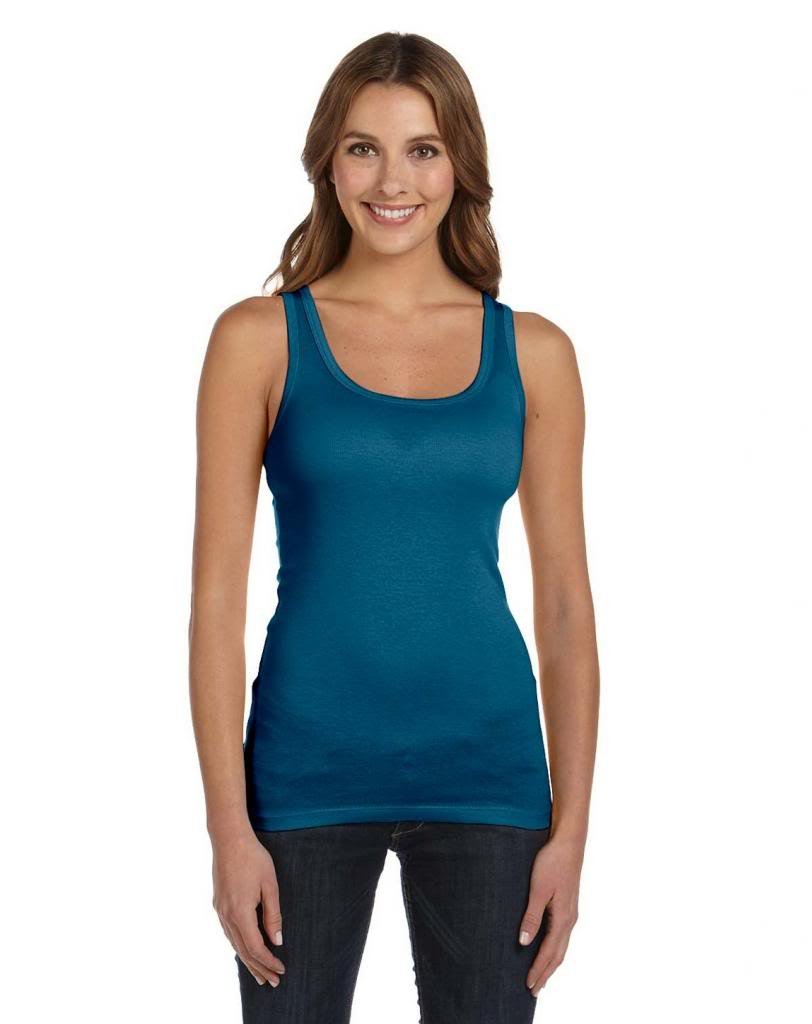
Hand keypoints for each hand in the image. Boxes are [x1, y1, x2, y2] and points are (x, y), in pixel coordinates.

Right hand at [211, 828, 286, 986]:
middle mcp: (226, 915)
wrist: (228, 838)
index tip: (281, 970)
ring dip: (247, 960)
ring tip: (259, 973)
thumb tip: (277, 940)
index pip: (256, 947)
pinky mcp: (218, 903)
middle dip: (258, 968)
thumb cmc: (253, 857)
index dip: (269, 961)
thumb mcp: (269, 884)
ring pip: (234, 943)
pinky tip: (244, 948)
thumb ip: (273, 914)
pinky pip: (228, 932)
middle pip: (243, 950)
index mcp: (240, 912)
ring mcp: (219, 910)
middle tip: (272, 982)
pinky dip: (238, 945)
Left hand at [518, 833, 583, 996]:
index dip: (538, 970)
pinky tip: (549, 948)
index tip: (529, 986)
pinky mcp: (568, 905)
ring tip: (542, 976)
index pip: (548, 952)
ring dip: (551, 963)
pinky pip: (562, 936)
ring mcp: (571, 913)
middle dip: (546, 973)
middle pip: (558, 954)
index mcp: (563, 918)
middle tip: (534, 991)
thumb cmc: (552, 862)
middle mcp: (570, 919)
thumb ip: (532, 916)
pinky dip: (555, 949)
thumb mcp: (538, 889)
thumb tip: (525, 942)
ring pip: (561, 946)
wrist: (569, 842)